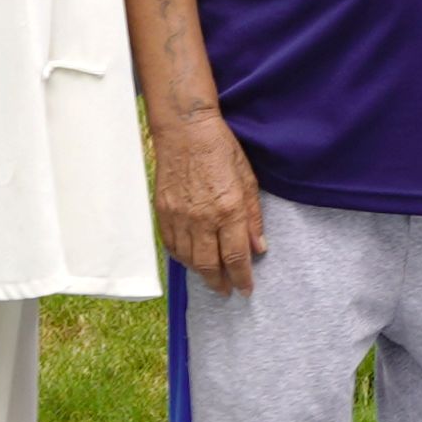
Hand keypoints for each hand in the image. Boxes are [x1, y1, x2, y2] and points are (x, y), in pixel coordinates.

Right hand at [149, 103, 266, 293]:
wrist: (185, 131)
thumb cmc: (220, 150)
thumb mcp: (248, 179)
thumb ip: (253, 217)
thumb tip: (258, 248)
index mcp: (229, 210)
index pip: (237, 257)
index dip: (242, 278)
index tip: (246, 289)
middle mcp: (203, 218)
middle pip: (210, 265)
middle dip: (220, 283)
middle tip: (227, 290)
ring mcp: (180, 217)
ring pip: (189, 259)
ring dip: (201, 273)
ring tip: (211, 276)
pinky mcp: (163, 212)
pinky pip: (171, 245)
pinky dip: (182, 257)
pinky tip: (191, 259)